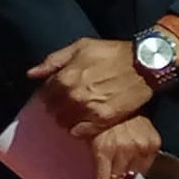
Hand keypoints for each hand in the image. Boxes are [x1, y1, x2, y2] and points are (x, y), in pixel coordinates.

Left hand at [31, 37, 152, 134]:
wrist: (146, 63)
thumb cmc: (114, 52)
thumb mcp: (83, 46)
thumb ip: (54, 60)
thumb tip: (32, 74)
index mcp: (64, 77)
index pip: (44, 95)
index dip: (51, 94)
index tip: (60, 94)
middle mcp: (72, 95)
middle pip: (52, 111)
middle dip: (59, 107)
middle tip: (71, 104)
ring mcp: (87, 108)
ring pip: (64, 123)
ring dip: (68, 119)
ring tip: (79, 113)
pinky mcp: (103, 119)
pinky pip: (80, 132)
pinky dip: (80, 129)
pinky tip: (87, 121)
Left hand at [86, 115, 161, 178]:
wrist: (126, 94)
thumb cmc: (102, 116)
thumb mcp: (89, 134)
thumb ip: (91, 153)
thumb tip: (89, 175)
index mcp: (105, 149)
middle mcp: (125, 150)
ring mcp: (142, 147)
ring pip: (134, 174)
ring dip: (125, 174)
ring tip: (120, 171)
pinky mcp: (155, 143)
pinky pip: (147, 164)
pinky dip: (139, 165)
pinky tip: (132, 160)